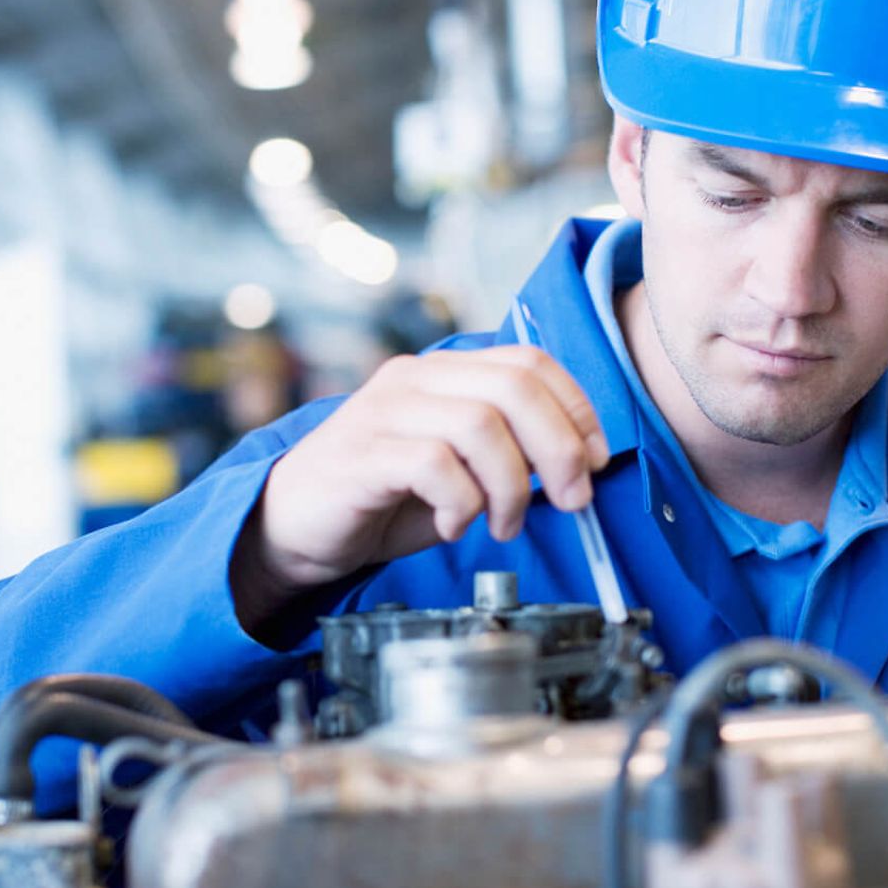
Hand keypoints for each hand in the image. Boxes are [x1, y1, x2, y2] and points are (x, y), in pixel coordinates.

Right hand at [232, 347, 608, 629]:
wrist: (292, 525)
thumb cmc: (382, 499)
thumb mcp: (458, 469)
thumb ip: (508, 454)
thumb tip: (581, 465)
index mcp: (443, 373)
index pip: (528, 362)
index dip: (576, 408)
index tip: (595, 460)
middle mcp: (414, 378)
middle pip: (514, 388)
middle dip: (560, 449)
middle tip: (571, 501)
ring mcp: (384, 412)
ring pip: (481, 425)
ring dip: (511, 486)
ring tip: (502, 524)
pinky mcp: (362, 454)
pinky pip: (435, 465)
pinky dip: (461, 503)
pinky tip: (453, 526)